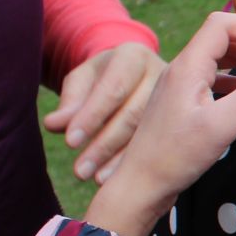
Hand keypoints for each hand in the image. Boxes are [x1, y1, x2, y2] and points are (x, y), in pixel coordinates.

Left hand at [44, 41, 167, 183]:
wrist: (132, 76)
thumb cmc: (100, 78)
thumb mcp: (82, 81)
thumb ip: (70, 102)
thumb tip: (55, 125)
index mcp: (133, 56)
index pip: (113, 89)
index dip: (91, 117)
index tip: (70, 142)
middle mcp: (161, 74)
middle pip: (133, 114)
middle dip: (104, 144)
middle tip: (80, 171)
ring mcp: (177, 99)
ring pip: (149, 133)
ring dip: (120, 159)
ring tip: (96, 179)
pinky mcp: (181, 119)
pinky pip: (158, 145)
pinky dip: (133, 163)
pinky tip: (116, 178)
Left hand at [83, 13, 235, 235]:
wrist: (141, 183)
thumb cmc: (174, 156)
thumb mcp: (219, 128)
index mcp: (188, 66)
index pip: (223, 24)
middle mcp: (182, 69)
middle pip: (221, 38)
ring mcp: (180, 86)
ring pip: (217, 58)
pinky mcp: (181, 102)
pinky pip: (211, 78)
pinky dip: (234, 79)